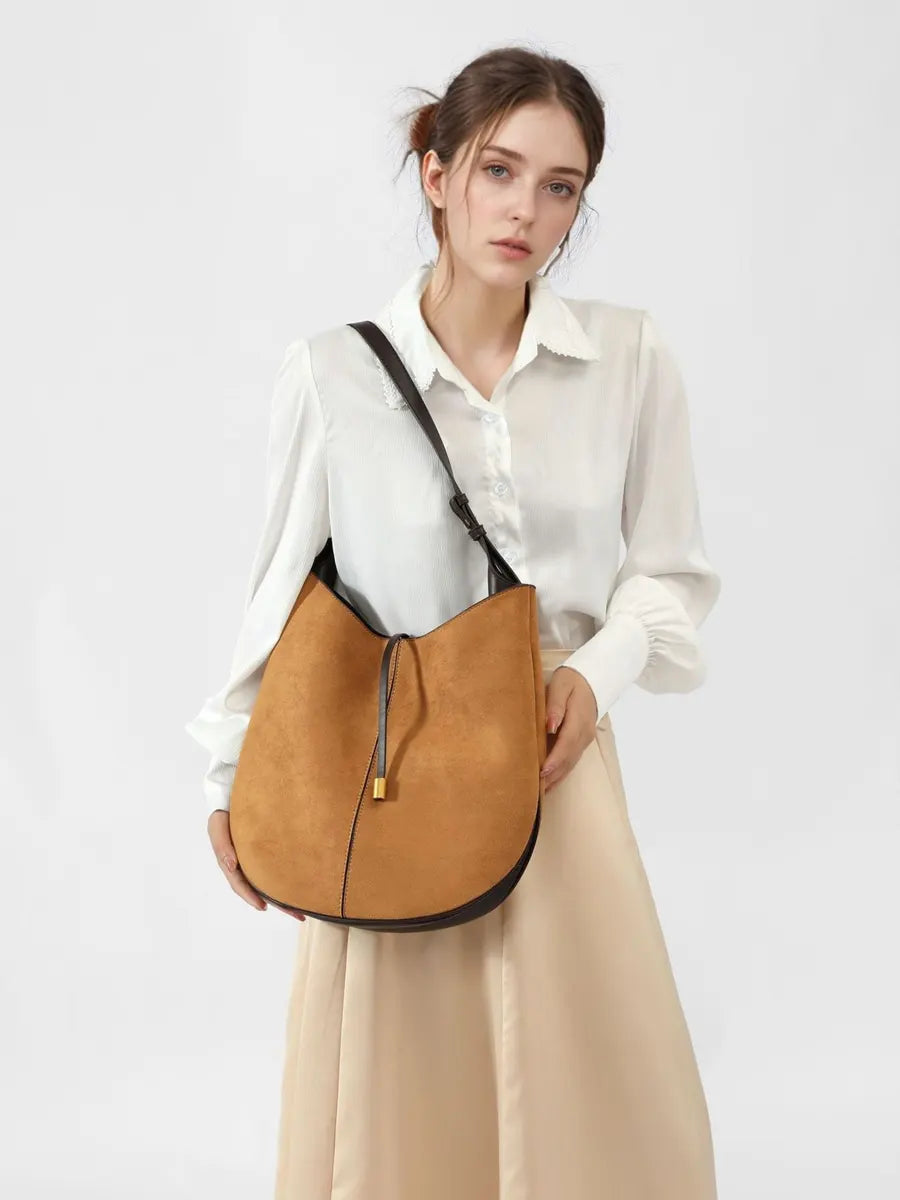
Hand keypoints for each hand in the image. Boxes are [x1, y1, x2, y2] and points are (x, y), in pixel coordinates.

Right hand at [207, 810, 305, 920]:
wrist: (234, 797)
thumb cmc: (223, 813)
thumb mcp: (217, 826)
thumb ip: (222, 845)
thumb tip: (231, 865)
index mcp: (231, 863)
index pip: (241, 885)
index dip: (250, 897)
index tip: (263, 907)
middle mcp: (246, 866)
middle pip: (263, 890)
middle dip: (280, 904)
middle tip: (299, 916)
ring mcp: (258, 860)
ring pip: (274, 882)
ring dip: (288, 896)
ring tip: (307, 907)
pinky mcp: (270, 852)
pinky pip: (281, 868)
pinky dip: (290, 878)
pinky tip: (304, 883)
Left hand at [540, 666, 598, 792]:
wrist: (592, 680)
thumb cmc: (572, 681)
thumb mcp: (561, 685)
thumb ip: (555, 705)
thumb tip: (550, 726)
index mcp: (579, 720)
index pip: (566, 744)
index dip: (554, 760)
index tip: (541, 772)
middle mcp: (584, 734)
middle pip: (568, 759)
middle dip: (552, 775)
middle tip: (534, 789)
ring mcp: (585, 740)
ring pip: (570, 763)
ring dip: (556, 778)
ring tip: (539, 792)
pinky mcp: (582, 742)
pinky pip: (571, 761)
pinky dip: (561, 774)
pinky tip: (549, 783)